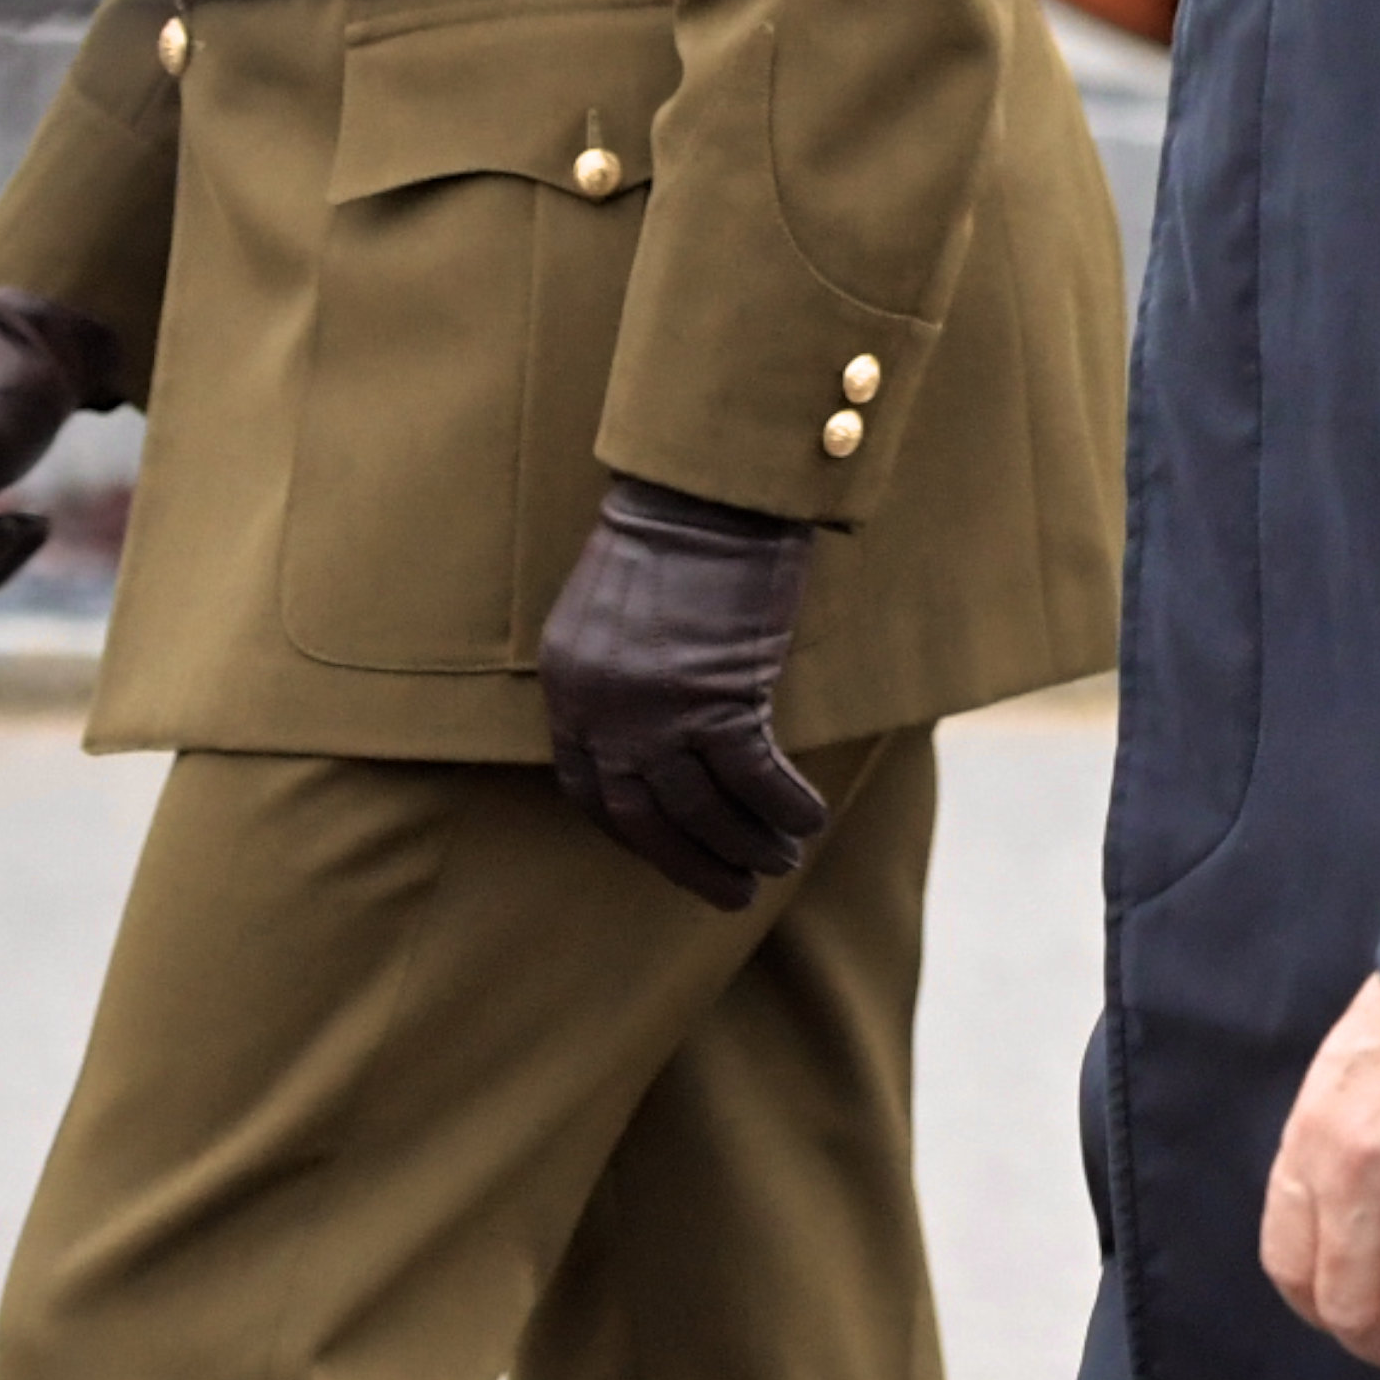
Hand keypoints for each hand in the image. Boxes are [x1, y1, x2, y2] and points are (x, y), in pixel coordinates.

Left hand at [538, 477, 829, 908]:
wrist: (708, 489)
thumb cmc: (673, 535)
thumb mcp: (616, 613)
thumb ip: (619, 679)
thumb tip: (658, 744)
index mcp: (568, 686)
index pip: (587, 790)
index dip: (633, 834)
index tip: (672, 853)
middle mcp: (602, 709)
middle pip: (643, 817)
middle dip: (690, 863)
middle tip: (735, 891)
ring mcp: (656, 708)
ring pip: (702, 809)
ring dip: (747, 844)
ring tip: (782, 859)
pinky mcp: (717, 695)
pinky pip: (754, 779)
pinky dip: (784, 807)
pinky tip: (811, 818)